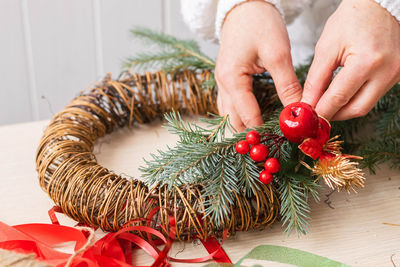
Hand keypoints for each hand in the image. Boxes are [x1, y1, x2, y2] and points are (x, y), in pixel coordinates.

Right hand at [216, 1, 301, 131]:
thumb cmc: (259, 24)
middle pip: (234, 121)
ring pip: (230, 116)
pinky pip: (231, 106)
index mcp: (232, 80)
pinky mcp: (227, 81)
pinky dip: (242, 116)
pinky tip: (256, 118)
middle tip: (274, 145)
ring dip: (245, 127)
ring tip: (266, 136)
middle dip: (252, 134)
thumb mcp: (277, 53)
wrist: (244, 6)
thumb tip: (298, 110)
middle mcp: (222, 85)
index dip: (266, 130)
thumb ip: (286, 85)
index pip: (248, 116)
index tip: (285, 140)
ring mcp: (221, 84)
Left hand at [302, 0, 399, 120]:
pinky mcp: (398, 74)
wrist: (377, 5)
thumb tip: (308, 103)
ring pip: (366, 105)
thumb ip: (316, 79)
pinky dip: (355, 98)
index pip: (339, 97)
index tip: (307, 117)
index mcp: (367, 62)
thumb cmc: (352, 19)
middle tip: (316, 113)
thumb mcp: (327, 48)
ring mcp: (396, 74)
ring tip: (326, 103)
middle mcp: (387, 71)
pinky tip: (342, 95)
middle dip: (334, 114)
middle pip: (356, 109)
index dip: (320, 110)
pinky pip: (373, 95)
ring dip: (344, 108)